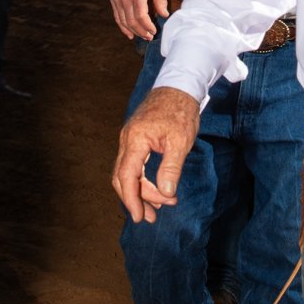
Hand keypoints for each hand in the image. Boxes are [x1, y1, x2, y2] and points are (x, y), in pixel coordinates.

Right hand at [110, 0, 169, 40]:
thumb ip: (161, 0)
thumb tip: (164, 14)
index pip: (141, 16)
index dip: (147, 26)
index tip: (154, 31)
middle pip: (131, 21)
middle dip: (141, 31)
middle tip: (149, 36)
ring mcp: (117, 0)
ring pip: (123, 22)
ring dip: (133, 31)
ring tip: (143, 36)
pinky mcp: (114, 1)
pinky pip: (117, 18)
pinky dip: (123, 28)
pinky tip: (130, 34)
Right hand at [112, 86, 199, 222]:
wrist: (178, 86)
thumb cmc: (181, 110)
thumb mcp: (180, 141)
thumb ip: (171, 168)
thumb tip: (166, 193)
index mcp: (135, 139)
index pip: (127, 176)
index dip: (131, 199)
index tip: (139, 217)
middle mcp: (127, 140)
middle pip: (122, 178)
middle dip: (136, 200)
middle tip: (153, 217)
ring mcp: (130, 139)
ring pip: (127, 172)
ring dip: (140, 191)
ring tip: (159, 207)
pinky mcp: (136, 138)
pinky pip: (133, 164)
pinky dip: (142, 179)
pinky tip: (155, 189)